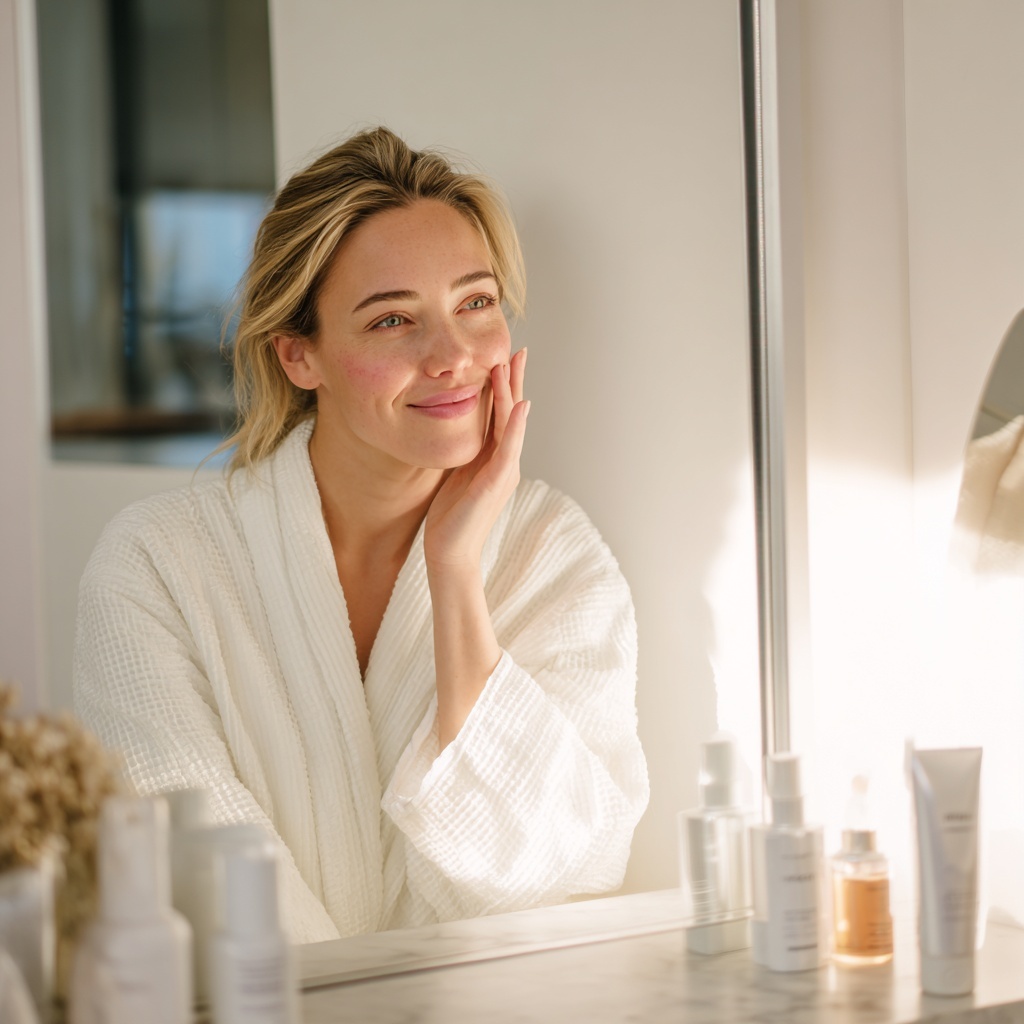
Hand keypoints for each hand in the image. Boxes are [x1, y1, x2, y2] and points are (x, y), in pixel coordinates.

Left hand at [424, 348, 528, 573]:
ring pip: (511, 424)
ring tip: (512, 364)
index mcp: (493, 458)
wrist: (451, 553)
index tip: (503, 357)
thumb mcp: (455, 476)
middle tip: (518, 349)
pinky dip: (514, 426)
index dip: (503, 386)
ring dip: (512, 392)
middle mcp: (504, 461)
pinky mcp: (497, 482)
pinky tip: (520, 406)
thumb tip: (457, 431)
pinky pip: (508, 448)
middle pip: (511, 413)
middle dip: (514, 380)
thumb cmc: (450, 519)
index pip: (500, 415)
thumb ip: (464, 453)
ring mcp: (504, 471)